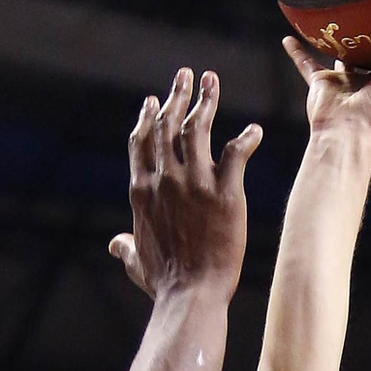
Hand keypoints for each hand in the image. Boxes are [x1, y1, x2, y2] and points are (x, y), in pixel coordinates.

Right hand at [108, 68, 261, 301]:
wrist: (191, 294)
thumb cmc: (165, 283)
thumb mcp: (137, 262)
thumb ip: (126, 247)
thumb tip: (114, 244)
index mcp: (142, 191)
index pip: (141, 142)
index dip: (148, 117)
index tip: (154, 99)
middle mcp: (165, 179)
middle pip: (168, 125)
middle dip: (176, 95)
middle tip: (185, 75)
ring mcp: (195, 182)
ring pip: (198, 128)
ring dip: (206, 100)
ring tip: (212, 81)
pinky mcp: (226, 191)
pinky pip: (237, 153)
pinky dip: (247, 138)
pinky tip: (255, 131)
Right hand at [283, 28, 370, 150]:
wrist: (345, 131)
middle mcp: (366, 76)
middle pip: (368, 51)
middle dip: (369, 35)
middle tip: (370, 9)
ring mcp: (342, 79)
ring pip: (337, 53)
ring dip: (333, 39)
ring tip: (330, 18)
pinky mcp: (320, 82)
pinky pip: (306, 63)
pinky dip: (297, 52)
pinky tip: (289, 36)